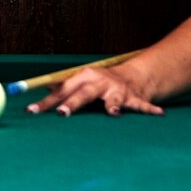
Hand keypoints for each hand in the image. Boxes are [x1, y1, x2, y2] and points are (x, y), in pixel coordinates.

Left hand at [26, 66, 163, 117]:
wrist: (131, 76)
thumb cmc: (99, 83)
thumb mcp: (80, 82)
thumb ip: (62, 89)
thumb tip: (37, 89)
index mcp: (83, 78)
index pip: (61, 90)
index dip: (46, 102)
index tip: (31, 112)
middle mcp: (99, 82)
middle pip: (83, 94)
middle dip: (73, 103)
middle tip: (62, 113)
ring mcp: (117, 90)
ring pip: (113, 99)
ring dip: (112, 105)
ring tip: (113, 112)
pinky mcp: (134, 98)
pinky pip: (141, 105)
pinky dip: (149, 110)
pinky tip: (158, 114)